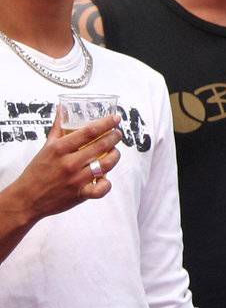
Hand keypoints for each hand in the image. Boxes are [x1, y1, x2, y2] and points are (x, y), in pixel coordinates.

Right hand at [8, 111, 122, 222]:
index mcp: (59, 149)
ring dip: (115, 156)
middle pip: (101, 146)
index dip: (106, 123)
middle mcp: (69, 163)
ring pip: (106, 165)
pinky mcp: (79, 194)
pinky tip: (105, 177)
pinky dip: (107, 183)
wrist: (26, 199)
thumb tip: (63, 108)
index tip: (115, 118)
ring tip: (115, 152)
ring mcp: (76, 179)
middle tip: (117, 134)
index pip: (89, 131)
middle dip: (114, 137)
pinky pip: (101, 188)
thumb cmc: (36, 172)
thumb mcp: (46, 147)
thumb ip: (58, 128)